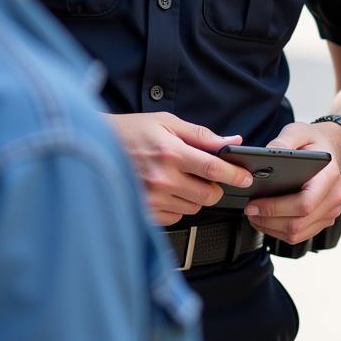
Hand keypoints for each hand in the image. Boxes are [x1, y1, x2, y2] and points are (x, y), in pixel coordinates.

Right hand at [106, 112, 252, 225]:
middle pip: (207, 195)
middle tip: (209, 177)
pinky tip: (166, 191)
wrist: (93, 147)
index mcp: (170, 153)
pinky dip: (177, 207)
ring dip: (195, 196)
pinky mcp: (142, 213)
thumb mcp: (167, 122)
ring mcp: (150, 199)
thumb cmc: (131, 131)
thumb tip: (232, 140)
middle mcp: (161, 179)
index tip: (246, 178)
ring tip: (179, 179)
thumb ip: (202, 135)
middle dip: (215, 187)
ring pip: (192, 208)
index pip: (213, 168)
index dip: (235, 174)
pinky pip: (174, 218)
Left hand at [243, 121, 340, 243]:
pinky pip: (300, 235)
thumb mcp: (298, 131)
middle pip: (297, 223)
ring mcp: (330, 211)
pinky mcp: (323, 219)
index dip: (275, 209)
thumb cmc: (316, 141)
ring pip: (297, 233)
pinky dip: (279, 231)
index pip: (304, 204)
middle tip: (248, 210)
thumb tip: (266, 154)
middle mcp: (333, 197)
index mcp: (329, 176)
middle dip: (267, 220)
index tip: (254, 204)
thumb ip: (283, 141)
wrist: (333, 146)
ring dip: (271, 229)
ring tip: (254, 215)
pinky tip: (267, 220)